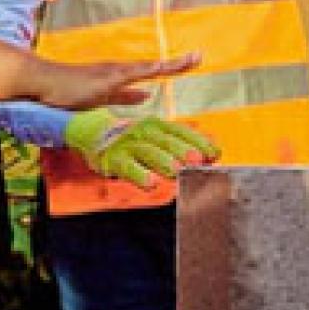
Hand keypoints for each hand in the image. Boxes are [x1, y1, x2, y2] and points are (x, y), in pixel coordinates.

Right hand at [31, 53, 200, 110]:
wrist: (44, 81)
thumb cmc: (69, 90)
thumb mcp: (102, 96)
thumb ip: (125, 96)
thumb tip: (146, 96)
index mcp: (121, 76)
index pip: (152, 72)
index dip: (172, 67)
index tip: (191, 60)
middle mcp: (120, 70)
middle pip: (155, 67)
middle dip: (178, 64)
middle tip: (200, 56)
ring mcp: (113, 72)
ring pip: (148, 68)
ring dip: (170, 65)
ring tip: (191, 60)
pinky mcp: (105, 77)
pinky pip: (131, 74)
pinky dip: (148, 71)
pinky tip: (161, 68)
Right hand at [64, 110, 215, 187]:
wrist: (92, 130)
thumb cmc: (134, 138)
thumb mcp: (158, 137)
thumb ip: (184, 144)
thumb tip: (216, 153)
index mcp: (159, 125)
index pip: (182, 132)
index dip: (199, 141)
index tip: (216, 153)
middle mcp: (145, 131)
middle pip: (167, 140)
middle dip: (184, 150)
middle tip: (199, 161)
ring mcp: (129, 144)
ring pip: (149, 152)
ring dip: (163, 161)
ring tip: (177, 170)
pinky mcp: (114, 159)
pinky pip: (128, 167)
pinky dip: (139, 174)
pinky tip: (150, 184)